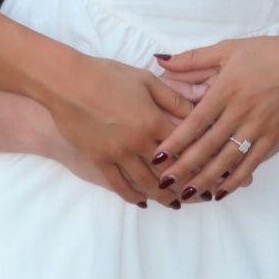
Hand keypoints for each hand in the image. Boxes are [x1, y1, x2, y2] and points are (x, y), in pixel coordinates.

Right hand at [44, 55, 194, 207]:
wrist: (68, 83)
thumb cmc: (107, 75)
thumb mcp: (145, 79)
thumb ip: (172, 97)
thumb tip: (197, 110)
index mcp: (153, 121)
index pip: (184, 146)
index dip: (199, 158)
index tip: (211, 168)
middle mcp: (138, 143)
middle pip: (168, 171)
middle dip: (186, 184)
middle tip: (198, 194)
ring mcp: (118, 155)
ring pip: (146, 183)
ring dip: (163, 196)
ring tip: (175, 203)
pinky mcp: (99, 161)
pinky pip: (119, 185)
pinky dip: (132, 196)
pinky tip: (142, 201)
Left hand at [152, 29, 278, 201]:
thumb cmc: (266, 53)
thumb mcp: (228, 49)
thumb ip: (194, 59)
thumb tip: (162, 62)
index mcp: (226, 89)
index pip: (195, 121)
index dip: (176, 141)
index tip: (158, 155)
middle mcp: (240, 112)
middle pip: (208, 146)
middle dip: (184, 167)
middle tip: (164, 182)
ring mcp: (259, 127)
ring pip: (227, 159)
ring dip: (206, 179)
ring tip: (187, 193)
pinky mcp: (274, 138)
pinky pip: (251, 164)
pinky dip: (235, 180)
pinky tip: (221, 192)